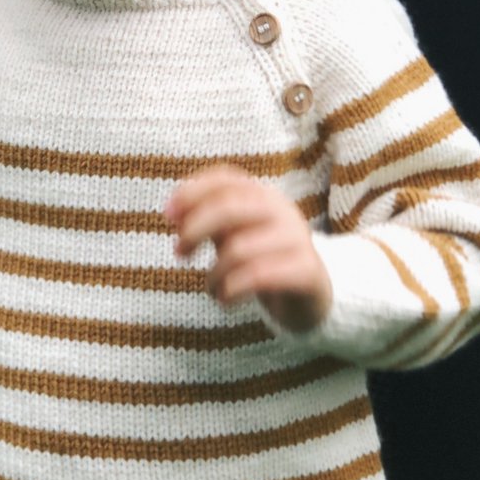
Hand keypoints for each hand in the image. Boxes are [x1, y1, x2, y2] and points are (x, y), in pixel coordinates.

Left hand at [164, 165, 331, 332]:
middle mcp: (283, 210)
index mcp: (263, 195)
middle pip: (229, 206)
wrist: (312, 296)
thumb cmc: (262, 261)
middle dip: (195, 229)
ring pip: (239, 249)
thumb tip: (172, 212)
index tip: (167, 215)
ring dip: (213, 274)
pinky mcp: (307, 271)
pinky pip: (260, 276)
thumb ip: (207, 220)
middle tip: (179, 253)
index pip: (224, 179)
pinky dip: (232, 290)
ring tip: (212, 288)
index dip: (191, 192)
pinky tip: (226, 300)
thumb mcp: (233, 236)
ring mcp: (297, 239)